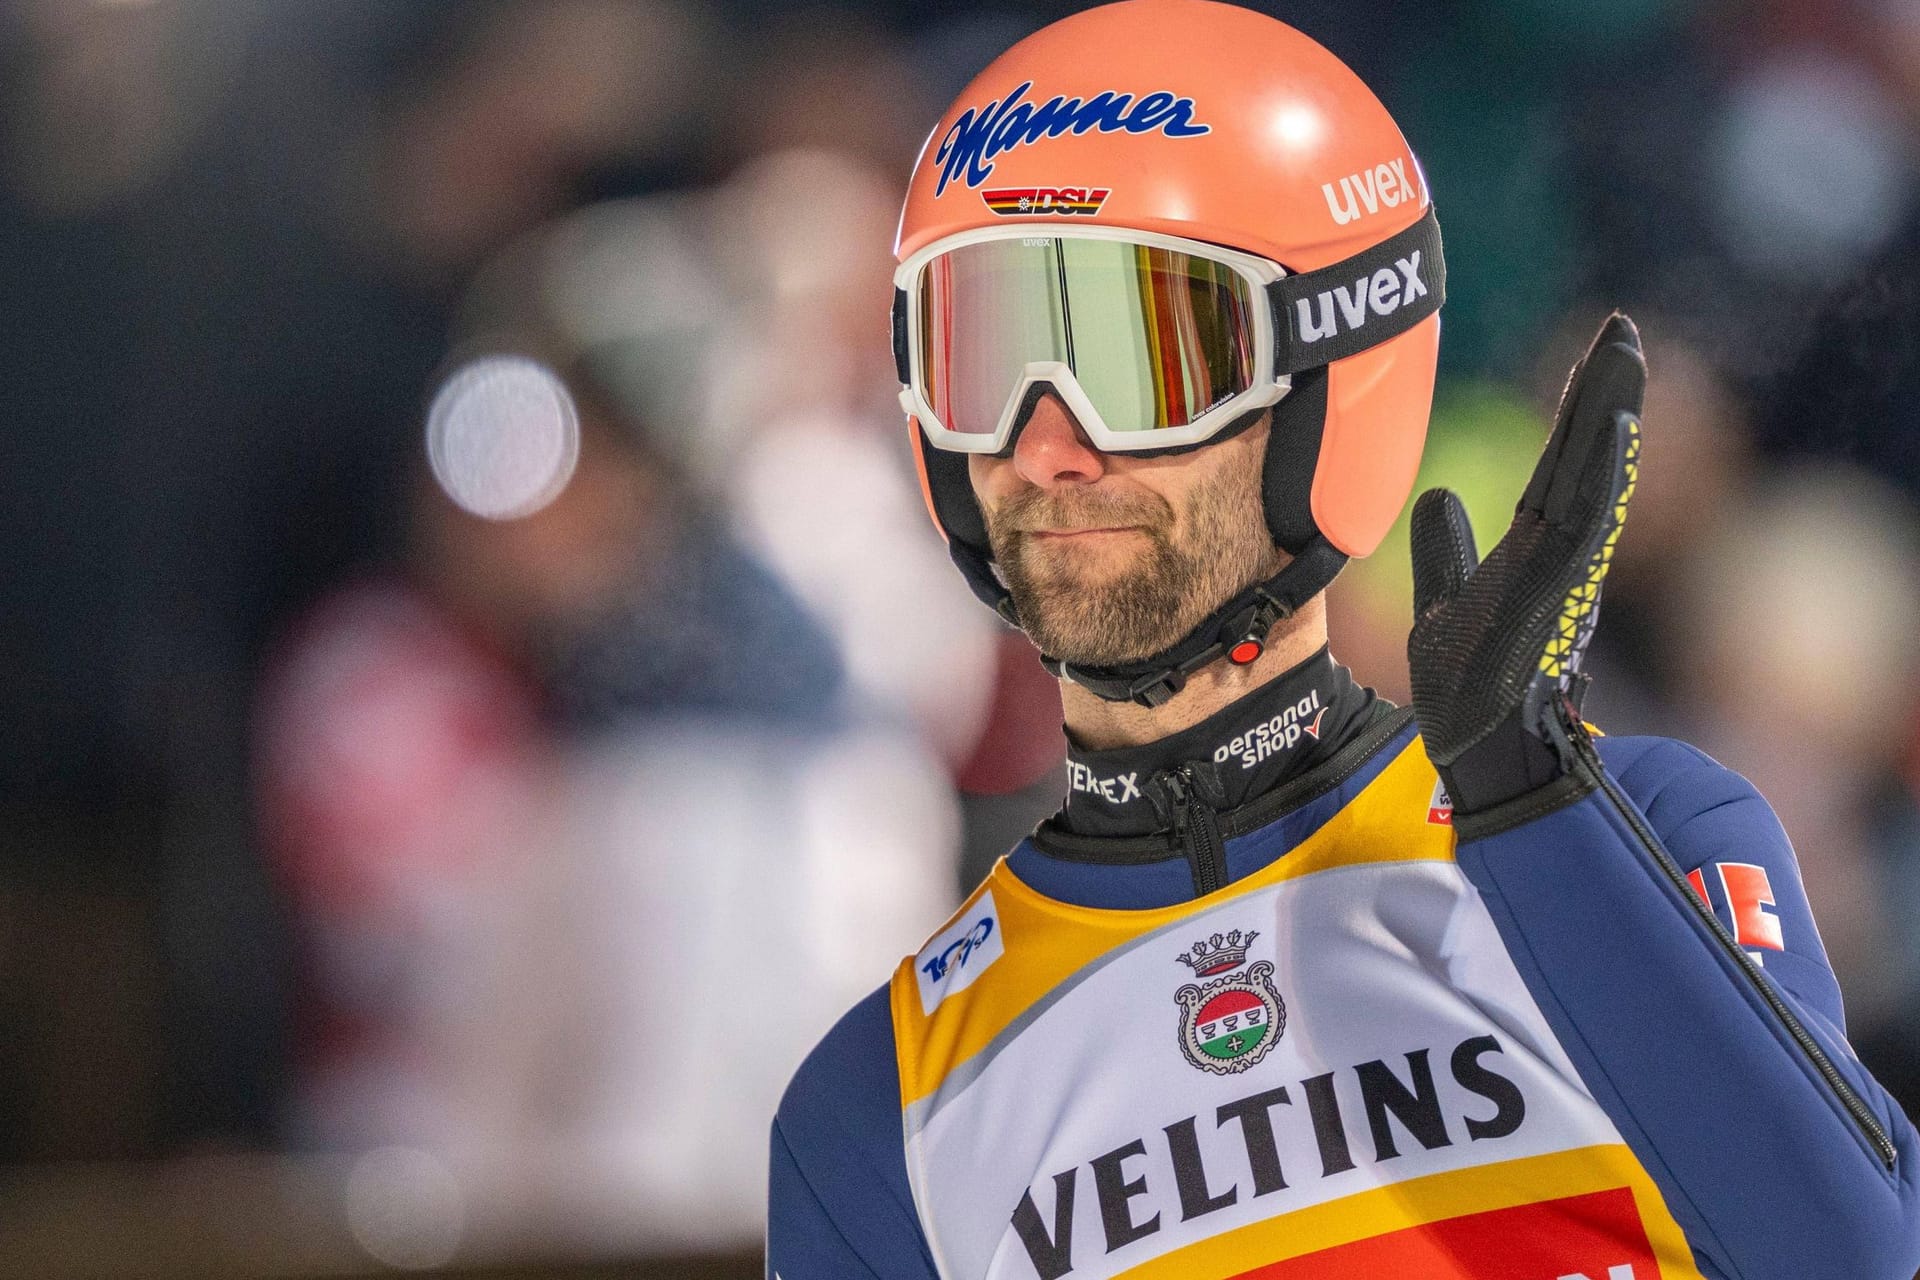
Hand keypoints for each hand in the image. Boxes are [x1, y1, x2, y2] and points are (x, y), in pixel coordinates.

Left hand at [1407, 312, 1645, 819]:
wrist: (1469, 751)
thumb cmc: (1466, 689)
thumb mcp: (1441, 604)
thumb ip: (1445, 553)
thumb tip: (1438, 498)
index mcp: (1536, 550)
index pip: (1560, 464)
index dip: (1578, 409)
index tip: (1599, 351)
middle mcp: (1559, 555)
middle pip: (1584, 458)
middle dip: (1604, 391)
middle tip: (1624, 326)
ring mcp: (1562, 575)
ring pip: (1592, 479)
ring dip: (1608, 416)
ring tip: (1623, 354)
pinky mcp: (1553, 597)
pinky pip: (1583, 525)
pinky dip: (1600, 477)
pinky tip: (1611, 430)